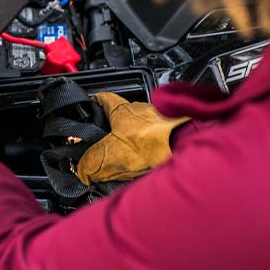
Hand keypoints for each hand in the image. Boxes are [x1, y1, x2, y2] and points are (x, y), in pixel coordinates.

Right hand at [75, 93, 189, 184]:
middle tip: (107, 145)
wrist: (187, 148)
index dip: (94, 102)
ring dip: (136, 141)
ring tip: (130, 160)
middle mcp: (143, 110)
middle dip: (115, 129)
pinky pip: (158, 140)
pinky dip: (152, 150)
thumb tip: (83, 171)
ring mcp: (161, 120)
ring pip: (142, 128)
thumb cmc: (153, 144)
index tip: (89, 105)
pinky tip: (150, 165)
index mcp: (123, 110)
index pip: (104, 99)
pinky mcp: (176, 132)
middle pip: (124, 116)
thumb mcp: (109, 156)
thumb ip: (90, 163)